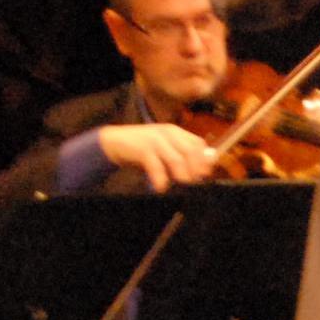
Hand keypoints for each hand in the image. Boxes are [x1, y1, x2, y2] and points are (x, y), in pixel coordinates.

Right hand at [98, 121, 220, 190]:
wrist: (115, 141)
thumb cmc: (142, 150)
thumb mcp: (164, 150)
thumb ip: (180, 157)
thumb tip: (201, 170)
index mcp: (175, 132)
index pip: (198, 143)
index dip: (204, 159)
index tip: (205, 174)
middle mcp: (168, 133)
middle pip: (190, 152)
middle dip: (195, 170)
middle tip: (194, 183)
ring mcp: (155, 139)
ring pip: (176, 159)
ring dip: (180, 175)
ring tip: (180, 185)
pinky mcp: (142, 148)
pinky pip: (156, 165)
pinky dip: (160, 179)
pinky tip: (160, 187)